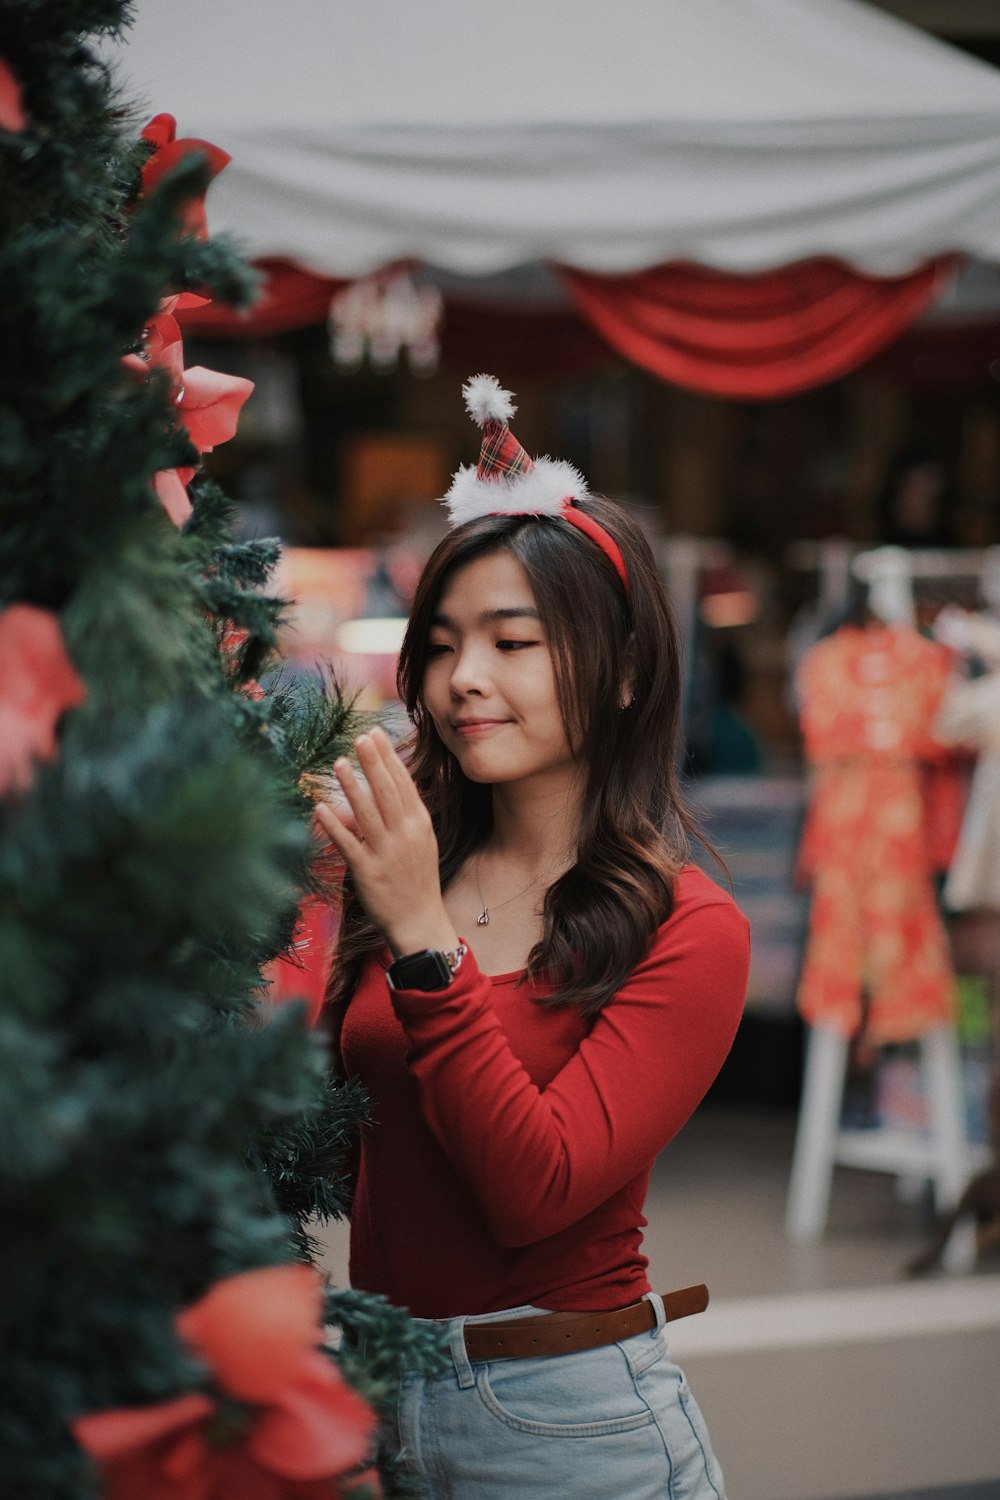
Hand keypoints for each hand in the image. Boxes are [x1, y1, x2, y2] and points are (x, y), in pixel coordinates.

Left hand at [314, 727, 458, 957]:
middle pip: (387, 792)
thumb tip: (387, 781)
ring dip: (352, 787)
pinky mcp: (367, 872)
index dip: (388, 757)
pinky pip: (348, 844)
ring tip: (339, 763)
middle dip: (374, 763)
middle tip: (360, 738)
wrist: (419, 921)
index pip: (403, 783)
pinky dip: (334, 825)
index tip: (375, 733)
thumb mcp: (421, 840)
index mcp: (419, 824)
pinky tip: (320, 807)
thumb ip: (405, 812)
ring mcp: (386, 853)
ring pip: (367, 813)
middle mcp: (405, 835)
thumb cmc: (417, 877)